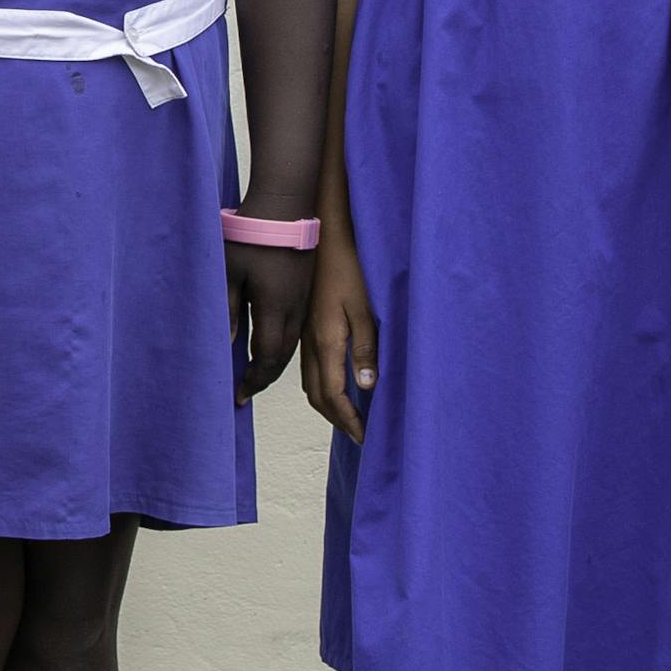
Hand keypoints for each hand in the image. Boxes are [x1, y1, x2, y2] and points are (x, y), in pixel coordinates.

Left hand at [226, 232, 312, 404]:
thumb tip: (229, 343)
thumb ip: (228, 310)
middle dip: (264, 377)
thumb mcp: (229, 272)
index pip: (267, 358)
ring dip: (274, 362)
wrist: (285, 204)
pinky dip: (282, 344)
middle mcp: (295, 308)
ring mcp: (304, 298)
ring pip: (293, 344)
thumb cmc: (251, 234)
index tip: (238, 394)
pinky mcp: (306, 288)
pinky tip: (269, 344)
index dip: (253, 380)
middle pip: (283, 357)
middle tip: (245, 390)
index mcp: (275, 307)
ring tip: (255, 373)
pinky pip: (297, 328)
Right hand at [301, 223, 376, 439]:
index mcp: (326, 341)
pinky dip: (319, 385)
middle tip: (356, 432)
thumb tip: (367, 387)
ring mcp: (303, 334)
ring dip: (326, 404)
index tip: (363, 437)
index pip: (333, 395)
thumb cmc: (347, 266)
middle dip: (336, 418)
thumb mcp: (365, 307)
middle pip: (316, 395)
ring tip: (346, 414)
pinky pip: (306, 367)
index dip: (348, 420)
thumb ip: (366, 348)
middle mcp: (309, 343)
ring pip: (308, 382)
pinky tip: (332, 382)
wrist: (319, 233)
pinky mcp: (304, 325)